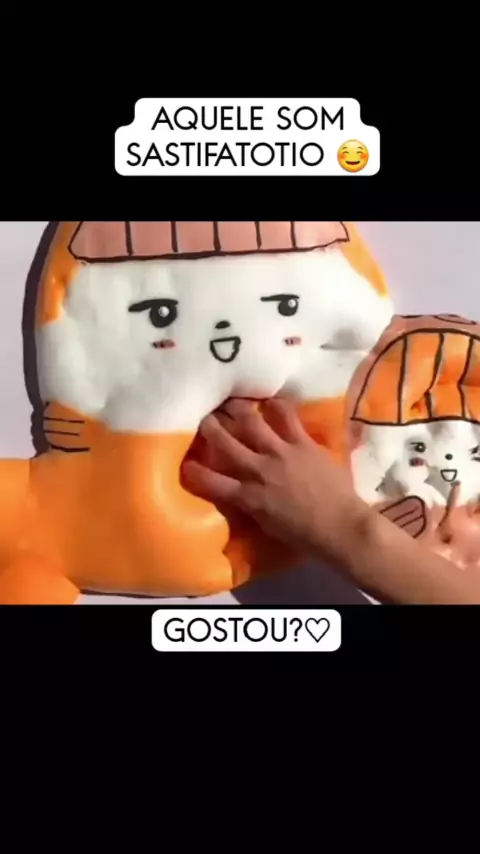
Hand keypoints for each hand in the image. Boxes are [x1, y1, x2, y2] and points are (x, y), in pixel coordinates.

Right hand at [181, 398, 368, 560]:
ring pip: (250, 422)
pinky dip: (276, 406)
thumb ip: (250, 504)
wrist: (341, 526)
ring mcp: (281, 452)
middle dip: (209, 427)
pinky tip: (269, 400)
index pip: (211, 481)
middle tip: (203, 416)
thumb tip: (240, 492)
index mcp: (249, 497)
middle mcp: (259, 470)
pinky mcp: (303, 442)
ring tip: (230, 401)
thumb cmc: (305, 535)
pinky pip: (286, 416)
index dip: (194, 470)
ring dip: (237, 410)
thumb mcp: (267, 525)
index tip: (184, 462)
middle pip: (225, 443)